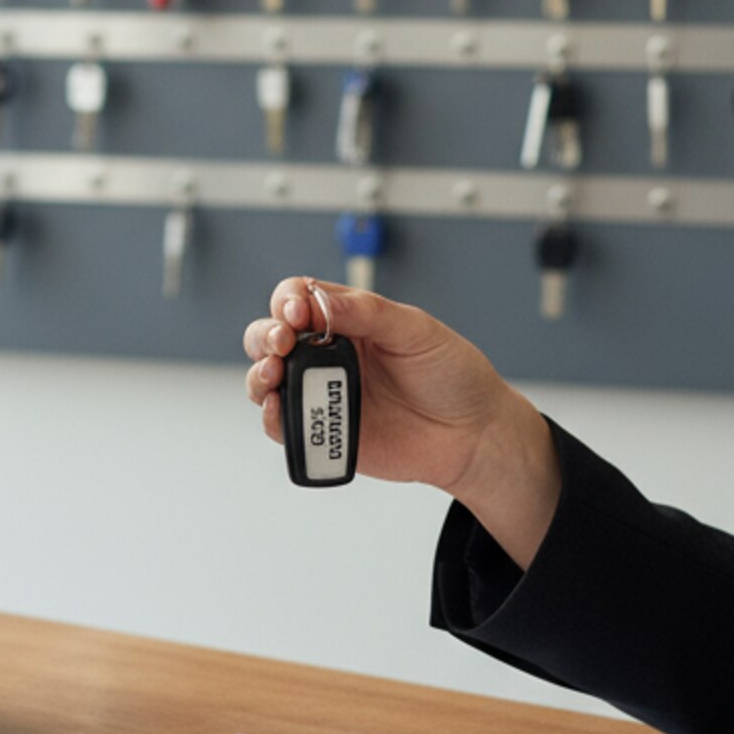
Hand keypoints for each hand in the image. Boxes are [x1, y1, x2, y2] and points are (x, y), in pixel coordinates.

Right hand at [242, 278, 557, 566]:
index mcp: (350, 319)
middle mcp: (329, 354)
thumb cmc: (453, 376)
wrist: (473, 435)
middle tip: (282, 344)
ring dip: (259, 372)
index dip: (289, 301)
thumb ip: (368, 312)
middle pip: (271, 334)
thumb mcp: (416, 331)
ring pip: (267, 377)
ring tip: (273, 375)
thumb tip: (318, 300)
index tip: (299, 313)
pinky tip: (277, 408)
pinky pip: (283, 424)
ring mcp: (324, 393)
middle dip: (266, 335)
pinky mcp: (324, 431)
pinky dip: (271, 416)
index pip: (299, 297)